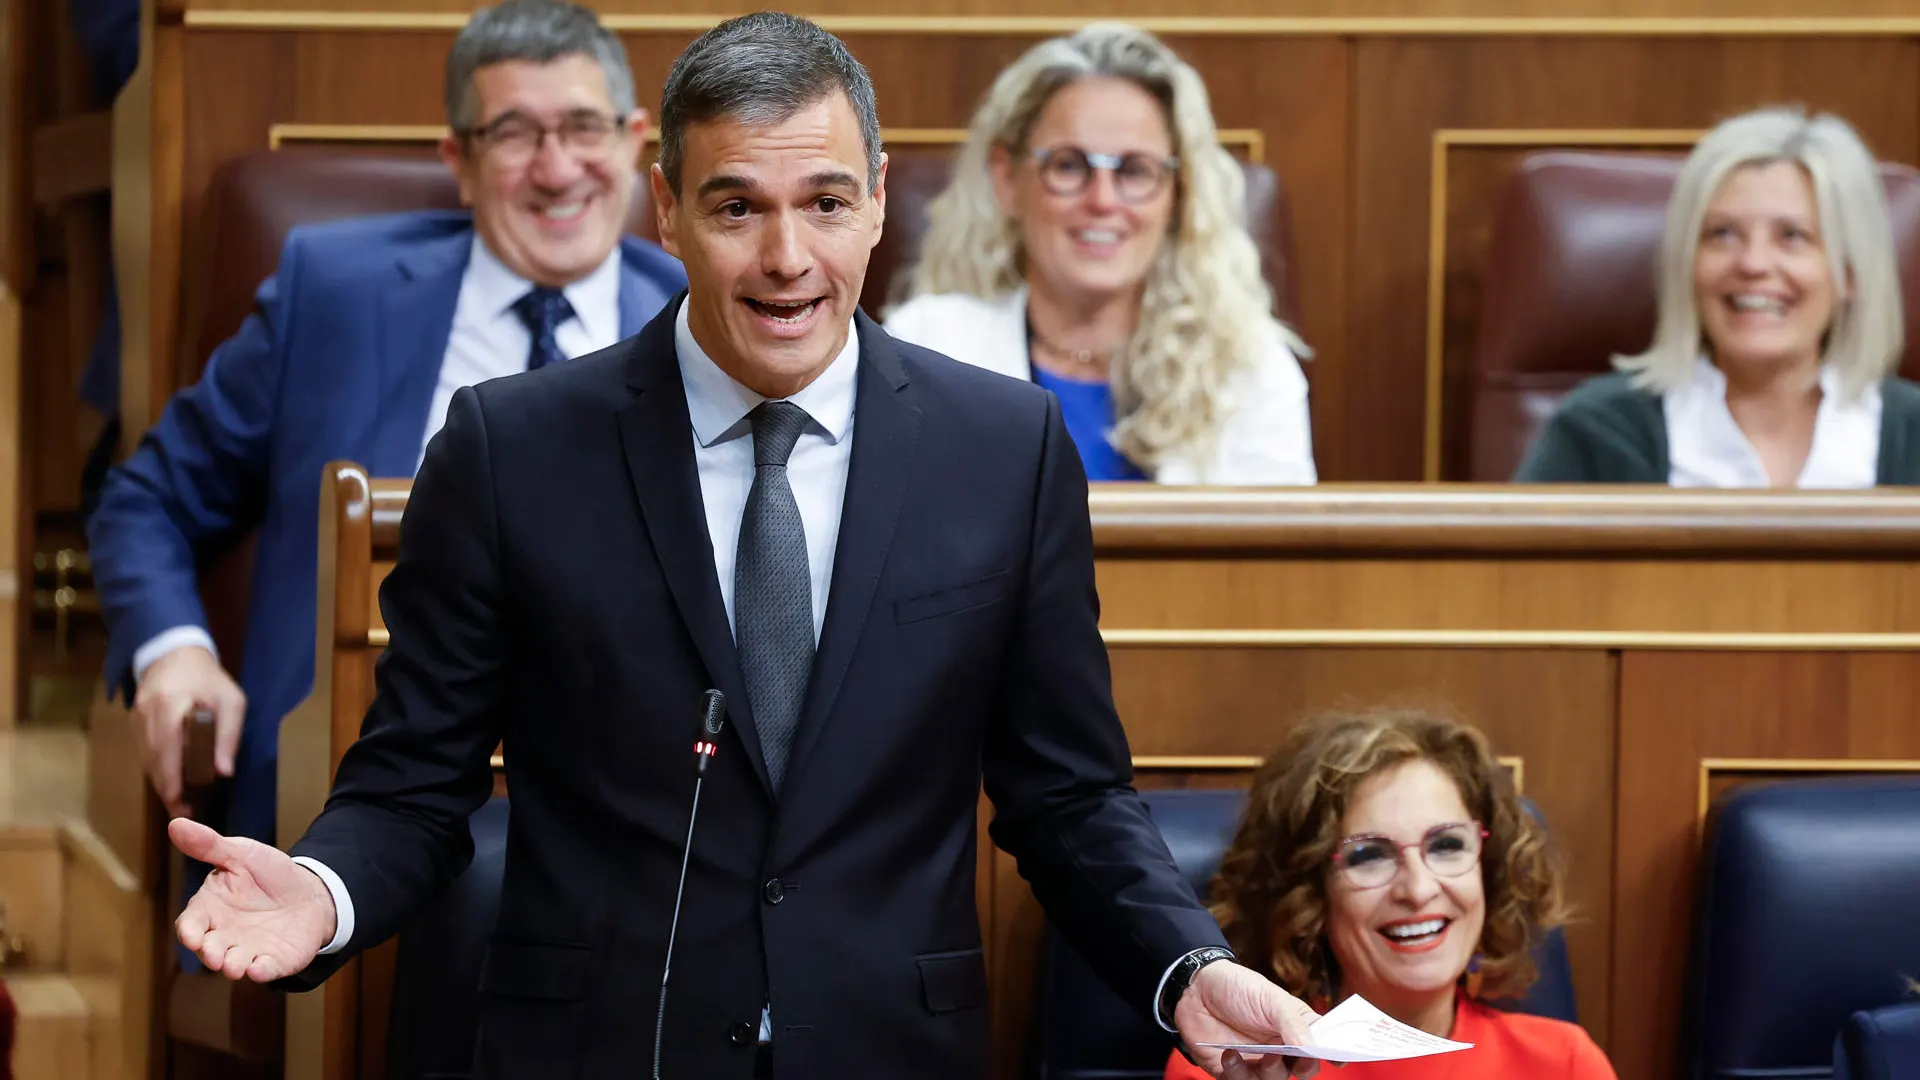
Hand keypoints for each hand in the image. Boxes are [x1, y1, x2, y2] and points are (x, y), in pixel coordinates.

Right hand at [133, 645, 245, 816]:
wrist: (174, 653)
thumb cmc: (208, 678)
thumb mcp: (231, 700)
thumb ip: (228, 734)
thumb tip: (224, 772)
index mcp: (170, 703)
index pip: (166, 747)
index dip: (170, 777)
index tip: (178, 801)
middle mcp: (146, 712)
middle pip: (152, 758)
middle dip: (166, 788)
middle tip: (182, 812)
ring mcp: (136, 717)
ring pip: (145, 758)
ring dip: (160, 782)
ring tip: (178, 804)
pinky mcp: (133, 721)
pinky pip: (143, 751)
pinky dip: (156, 769)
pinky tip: (169, 782)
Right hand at [170, 817, 336, 980]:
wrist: (309, 891)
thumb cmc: (268, 874)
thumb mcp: (241, 854)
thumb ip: (209, 845)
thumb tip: (175, 822)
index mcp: (211, 909)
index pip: (192, 924)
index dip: (190, 931)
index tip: (192, 935)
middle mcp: (224, 935)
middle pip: (209, 949)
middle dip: (209, 953)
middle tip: (213, 954)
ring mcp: (249, 950)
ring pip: (234, 964)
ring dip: (232, 967)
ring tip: (234, 965)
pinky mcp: (274, 961)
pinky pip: (265, 969)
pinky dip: (262, 972)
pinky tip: (260, 969)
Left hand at [1175, 960, 1321, 1078]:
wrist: (1195, 989)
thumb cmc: (1237, 987)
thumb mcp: (1269, 997)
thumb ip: (1292, 1022)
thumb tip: (1314, 1047)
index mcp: (1295, 1028)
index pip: (1321, 1046)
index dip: (1333, 1055)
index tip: (1339, 1062)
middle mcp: (1280, 1049)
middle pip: (1301, 1071)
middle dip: (1302, 1069)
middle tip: (1294, 1058)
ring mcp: (1257, 1062)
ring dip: (1269, 1073)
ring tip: (1256, 1056)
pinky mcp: (1233, 1071)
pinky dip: (1238, 1074)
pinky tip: (1229, 1055)